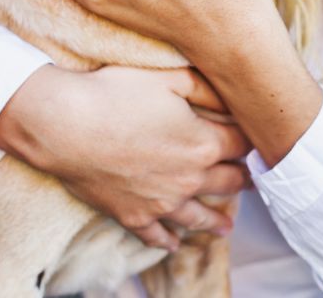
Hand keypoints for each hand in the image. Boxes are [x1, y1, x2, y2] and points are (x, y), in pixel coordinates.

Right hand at [0, 64, 250, 250]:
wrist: (67, 126)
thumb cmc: (118, 94)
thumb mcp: (172, 79)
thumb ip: (207, 89)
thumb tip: (233, 97)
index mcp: (204, 144)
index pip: (241, 145)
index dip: (250, 139)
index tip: (255, 138)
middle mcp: (190, 179)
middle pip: (228, 182)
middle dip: (242, 179)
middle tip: (251, 181)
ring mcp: (161, 202)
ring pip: (197, 216)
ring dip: (215, 221)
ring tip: (226, 228)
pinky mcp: (132, 215)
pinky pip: (156, 235)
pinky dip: (168, 241)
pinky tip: (174, 244)